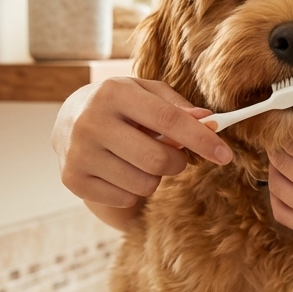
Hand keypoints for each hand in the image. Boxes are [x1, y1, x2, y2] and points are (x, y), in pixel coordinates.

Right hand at [52, 77, 232, 208]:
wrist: (67, 120)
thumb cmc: (120, 105)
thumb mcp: (147, 94)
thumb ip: (178, 107)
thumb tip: (209, 120)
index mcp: (114, 92)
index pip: (168, 120)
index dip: (201, 139)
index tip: (224, 155)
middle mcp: (90, 121)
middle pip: (158, 160)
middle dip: (177, 163)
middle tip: (173, 156)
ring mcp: (78, 153)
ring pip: (144, 184)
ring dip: (154, 177)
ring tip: (138, 159)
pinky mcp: (72, 180)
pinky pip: (125, 199)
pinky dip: (132, 190)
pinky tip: (119, 171)